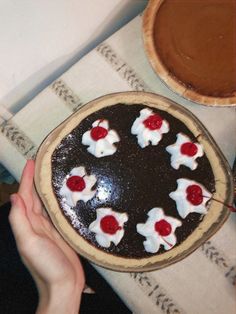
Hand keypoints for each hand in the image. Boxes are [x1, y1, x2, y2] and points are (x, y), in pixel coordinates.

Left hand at [9, 160, 84, 313]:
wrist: (64, 286)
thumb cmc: (46, 267)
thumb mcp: (29, 243)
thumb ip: (20, 220)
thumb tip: (15, 197)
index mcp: (28, 224)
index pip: (25, 195)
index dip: (27, 178)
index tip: (32, 163)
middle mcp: (37, 223)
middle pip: (36, 196)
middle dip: (37, 179)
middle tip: (44, 164)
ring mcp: (51, 227)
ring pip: (47, 202)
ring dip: (48, 188)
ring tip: (54, 174)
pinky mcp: (63, 232)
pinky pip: (59, 211)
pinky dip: (60, 200)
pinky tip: (66, 195)